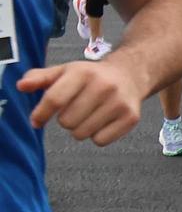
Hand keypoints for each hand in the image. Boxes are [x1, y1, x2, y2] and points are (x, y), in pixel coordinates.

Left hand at [16, 59, 147, 145]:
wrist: (130, 75)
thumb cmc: (91, 76)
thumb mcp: (65, 71)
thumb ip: (40, 78)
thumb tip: (22, 86)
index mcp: (83, 72)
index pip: (54, 100)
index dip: (40, 114)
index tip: (36, 121)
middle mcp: (103, 86)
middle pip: (67, 121)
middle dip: (65, 120)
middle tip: (74, 111)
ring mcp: (119, 102)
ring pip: (82, 133)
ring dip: (80, 129)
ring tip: (88, 116)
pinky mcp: (131, 117)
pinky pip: (101, 140)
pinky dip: (97, 136)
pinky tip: (102, 122)